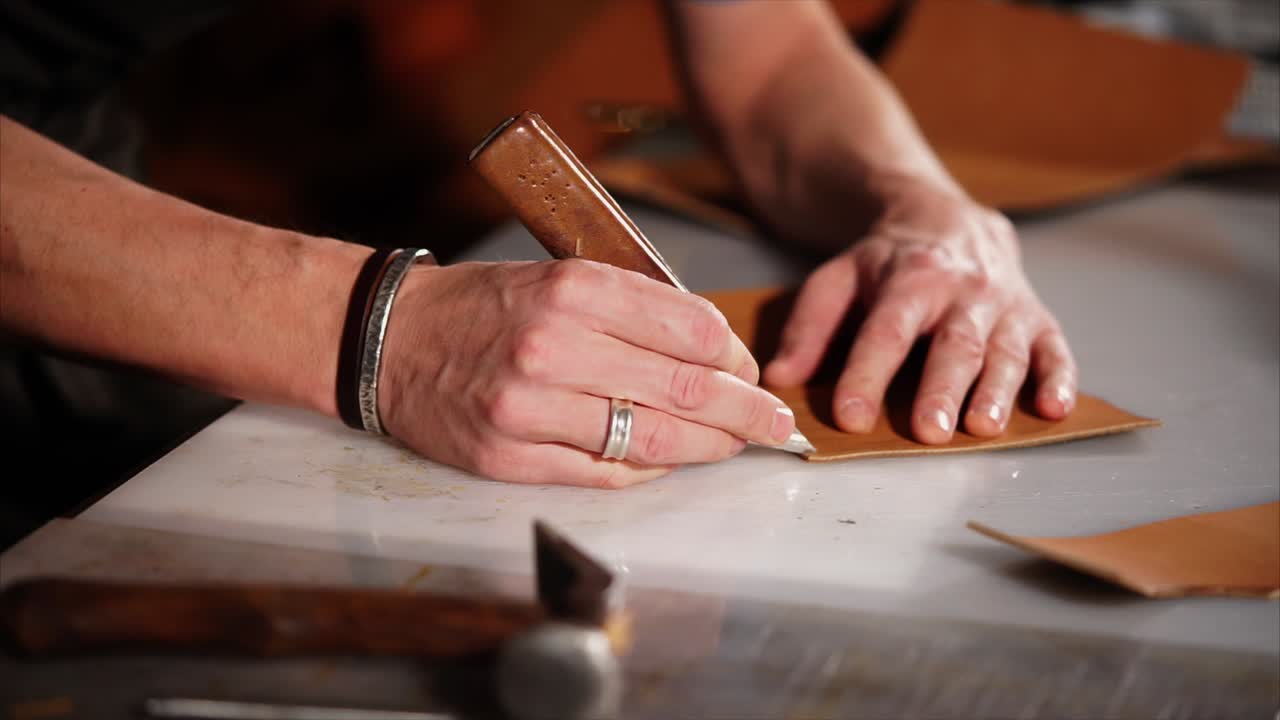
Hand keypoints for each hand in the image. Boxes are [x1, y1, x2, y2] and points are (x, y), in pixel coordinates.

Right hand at [377, 259, 798, 486]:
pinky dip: (649, 469)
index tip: (749, 370)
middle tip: (775, 424)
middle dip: (745, 411)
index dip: (735, 355)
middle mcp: (554, 347)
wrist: (389, 340)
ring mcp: (529, 409)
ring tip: (736, 446)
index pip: (690, 327)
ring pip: (654, 438)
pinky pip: (604, 472)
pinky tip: (671, 460)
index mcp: (573, 289)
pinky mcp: (509, 457)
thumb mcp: (558, 275)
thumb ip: (632, 308)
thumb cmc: (481, 305)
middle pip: (685, 388)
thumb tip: (711, 350)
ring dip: (709, 447)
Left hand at [763, 179, 1076, 442]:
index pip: (886, 331)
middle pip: (953, 345)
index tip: (849, 415)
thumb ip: (810, 328)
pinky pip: (1055, 350)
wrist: (951, 222)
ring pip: (1005, 352)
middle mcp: (964, 292)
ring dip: (996, 392)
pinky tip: (1053, 408)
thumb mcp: (839, 279)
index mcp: (909, 280)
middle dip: (941, 390)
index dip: (866, 374)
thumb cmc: (888, 264)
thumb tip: (779, 378)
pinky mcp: (1040, 320)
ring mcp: (1006, 307)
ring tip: (982, 428)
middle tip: (928, 432)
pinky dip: (1059, 380)